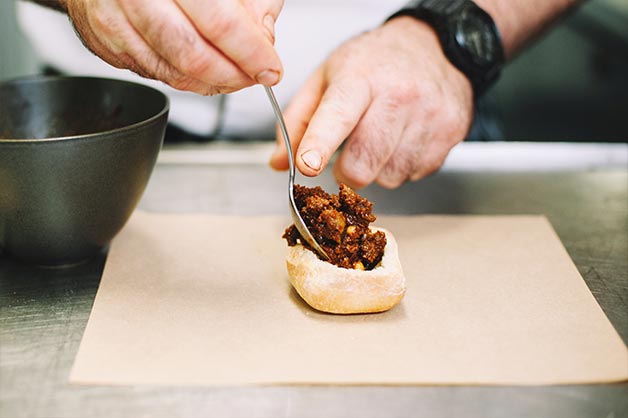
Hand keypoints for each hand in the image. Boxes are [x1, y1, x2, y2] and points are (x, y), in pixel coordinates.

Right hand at [62, 0, 282, 94]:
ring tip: (235, 76)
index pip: (220, 23)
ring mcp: (114, 23)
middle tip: (254, 77)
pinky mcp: (105, 45)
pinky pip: (154, 74)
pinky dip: (186, 79)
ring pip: (173, 72)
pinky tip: (204, 72)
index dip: (251, 53)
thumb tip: (264, 39)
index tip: (270, 68)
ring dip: (212, 83)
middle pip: (194, 56)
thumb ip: (251, 0)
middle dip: (233, 76)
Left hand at [270, 17, 473, 188]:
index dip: (320, 144)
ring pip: (390, 176)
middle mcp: (398, 95)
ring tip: (383, 136)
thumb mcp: (327, 78)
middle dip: (348, 170)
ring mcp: (429, 116)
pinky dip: (402, 165)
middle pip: (363, 163)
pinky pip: (415, 174)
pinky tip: (404, 138)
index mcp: (360, 78)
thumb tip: (280, 163)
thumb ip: (298, 121)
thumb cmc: (374, 64)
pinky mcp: (450, 134)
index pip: (338, 115)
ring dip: (378, 168)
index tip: (308, 164)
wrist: (434, 47)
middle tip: (351, 150)